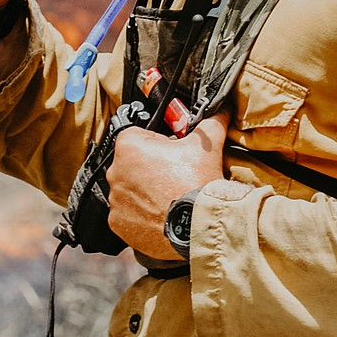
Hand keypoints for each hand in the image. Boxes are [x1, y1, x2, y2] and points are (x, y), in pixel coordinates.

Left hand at [106, 111, 229, 260]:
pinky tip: (161, 214)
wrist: (198, 226)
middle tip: (175, 176)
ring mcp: (116, 200)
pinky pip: (128, 214)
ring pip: (131, 189)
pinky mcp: (118, 223)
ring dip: (146, 191)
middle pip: (134, 163)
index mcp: (129, 146)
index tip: (173, 153)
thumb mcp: (207, 145)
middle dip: (151, 168)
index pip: (140, 136)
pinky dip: (141, 215)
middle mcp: (115, 172)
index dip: (159, 143)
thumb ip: (211, 121)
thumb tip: (221, 110)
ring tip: (170, 196)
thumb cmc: (197, 184)